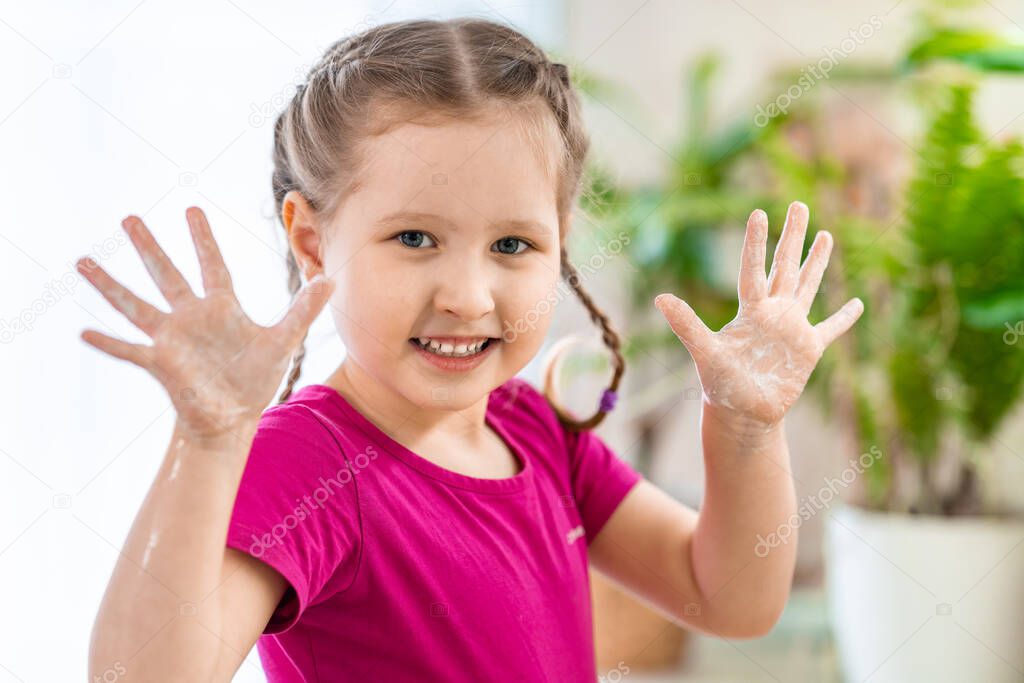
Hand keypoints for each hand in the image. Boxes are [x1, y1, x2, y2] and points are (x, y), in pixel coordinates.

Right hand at [77, 207, 333, 438]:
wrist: (232, 419)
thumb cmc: (254, 379)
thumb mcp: (284, 341)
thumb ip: (304, 310)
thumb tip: (330, 279)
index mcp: (220, 307)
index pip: (212, 265)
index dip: (203, 239)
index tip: (191, 210)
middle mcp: (191, 317)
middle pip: (167, 275)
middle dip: (149, 247)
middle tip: (129, 217)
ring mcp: (172, 339)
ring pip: (136, 305)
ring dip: (110, 285)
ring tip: (82, 261)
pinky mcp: (161, 364)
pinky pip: (130, 351)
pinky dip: (109, 343)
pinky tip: (84, 332)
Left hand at [654, 201, 862, 429]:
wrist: (742, 413)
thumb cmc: (720, 383)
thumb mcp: (705, 351)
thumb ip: (686, 324)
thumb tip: (659, 298)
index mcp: (750, 310)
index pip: (754, 269)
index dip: (756, 242)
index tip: (758, 212)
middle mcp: (772, 312)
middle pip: (785, 266)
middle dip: (792, 236)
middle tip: (799, 205)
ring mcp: (792, 329)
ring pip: (807, 286)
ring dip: (817, 262)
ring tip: (825, 235)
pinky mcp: (808, 350)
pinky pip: (830, 329)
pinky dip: (844, 318)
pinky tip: (858, 304)